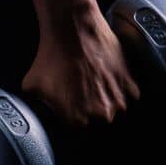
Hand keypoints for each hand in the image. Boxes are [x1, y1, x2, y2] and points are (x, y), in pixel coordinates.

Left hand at [21, 11, 140, 126]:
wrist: (74, 31)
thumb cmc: (53, 57)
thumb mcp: (33, 88)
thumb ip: (40, 110)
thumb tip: (41, 117)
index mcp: (77, 121)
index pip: (77, 132)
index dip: (73, 119)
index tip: (70, 109)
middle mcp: (101, 116)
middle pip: (97, 122)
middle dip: (89, 110)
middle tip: (80, 92)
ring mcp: (120, 102)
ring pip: (113, 110)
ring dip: (105, 100)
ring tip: (92, 81)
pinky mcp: (132, 87)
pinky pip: (126, 96)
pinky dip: (118, 89)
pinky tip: (104, 75)